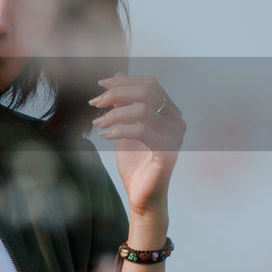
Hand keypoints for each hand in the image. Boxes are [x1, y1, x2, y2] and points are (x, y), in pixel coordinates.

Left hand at [88, 73, 185, 216]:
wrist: (142, 196)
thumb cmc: (135, 163)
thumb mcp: (125, 126)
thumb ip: (124, 103)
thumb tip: (117, 74)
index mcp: (169, 111)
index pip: (150, 83)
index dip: (124, 80)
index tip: (100, 85)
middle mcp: (177, 121)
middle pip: (147, 91)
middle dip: (116, 93)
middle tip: (95, 103)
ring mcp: (175, 136)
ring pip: (143, 110)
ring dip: (114, 114)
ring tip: (98, 123)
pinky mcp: (168, 152)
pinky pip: (142, 131)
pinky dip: (119, 129)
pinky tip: (105, 135)